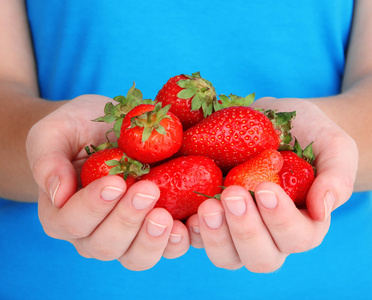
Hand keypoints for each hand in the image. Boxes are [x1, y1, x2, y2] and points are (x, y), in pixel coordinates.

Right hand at [26, 95, 189, 269]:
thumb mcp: (54, 133)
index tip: (115, 182)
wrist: (104, 130)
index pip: (71, 222)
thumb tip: (56, 193)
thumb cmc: (77, 130)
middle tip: (148, 191)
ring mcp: (127, 234)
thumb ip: (47, 160)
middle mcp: (93, 232)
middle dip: (127, 220)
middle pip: (106, 245)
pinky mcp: (154, 228)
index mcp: (62, 213)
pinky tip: (190, 222)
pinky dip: (179, 240)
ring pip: (136, 257)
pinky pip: (167, 247)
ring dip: (153, 240)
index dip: (92, 207)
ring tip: (167, 217)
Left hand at [186, 97, 357, 271]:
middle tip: (232, 196)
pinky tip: (186, 213)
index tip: (265, 189)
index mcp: (304, 223)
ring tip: (207, 206)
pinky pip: (199, 238)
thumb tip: (322, 211)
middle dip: (246, 231)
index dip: (280, 220)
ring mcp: (238, 229)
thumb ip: (336, 177)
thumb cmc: (308, 134)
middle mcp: (271, 235)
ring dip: (216, 236)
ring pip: (228, 256)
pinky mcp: (214, 218)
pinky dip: (192, 232)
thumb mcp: (333, 146)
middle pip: (260, 257)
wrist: (274, 123)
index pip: (297, 237)